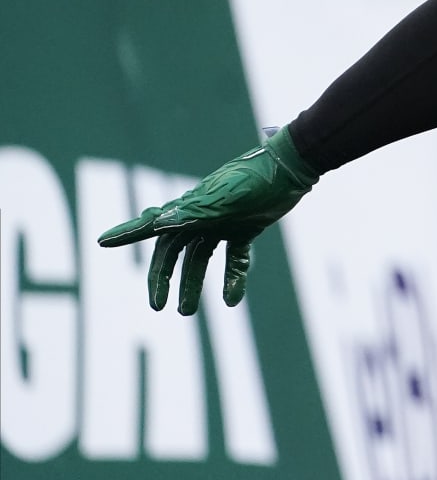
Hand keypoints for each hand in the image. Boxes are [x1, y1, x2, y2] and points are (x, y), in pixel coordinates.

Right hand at [96, 127, 317, 314]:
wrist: (292, 167)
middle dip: (163, 278)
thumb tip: (158, 221)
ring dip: (193, 284)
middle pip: (173, 251)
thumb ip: (192, 211)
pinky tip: (231, 300)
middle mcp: (202, 216)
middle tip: (157, 306)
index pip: (151, 224)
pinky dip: (232, 278)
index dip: (127, 233)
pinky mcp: (246, 228)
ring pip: (200, 259)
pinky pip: (234, 258)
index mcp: (190, 207)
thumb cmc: (254, 179)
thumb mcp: (223, 198)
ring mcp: (224, 222)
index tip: (102, 242)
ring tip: (186, 312)